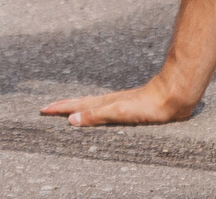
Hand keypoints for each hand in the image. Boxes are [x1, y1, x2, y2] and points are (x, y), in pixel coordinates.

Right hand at [41, 80, 194, 127]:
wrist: (173, 96)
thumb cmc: (148, 104)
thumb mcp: (118, 112)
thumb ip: (96, 115)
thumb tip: (71, 120)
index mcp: (104, 104)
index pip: (76, 106)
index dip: (60, 108)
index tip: (43, 109)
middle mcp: (109, 102)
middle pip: (81, 104)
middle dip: (64, 106)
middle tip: (47, 108)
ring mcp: (119, 103)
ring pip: (92, 105)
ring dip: (77, 107)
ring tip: (67, 110)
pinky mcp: (130, 107)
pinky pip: (104, 109)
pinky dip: (94, 111)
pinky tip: (99, 113)